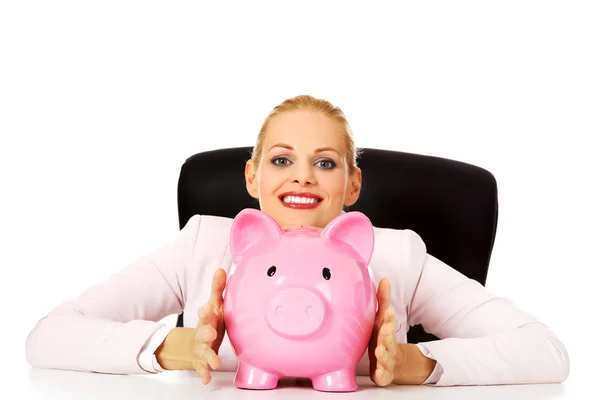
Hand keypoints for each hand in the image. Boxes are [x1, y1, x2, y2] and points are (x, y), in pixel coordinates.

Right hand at [192, 268, 226, 383]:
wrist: (193, 344)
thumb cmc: (209, 322)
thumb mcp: (214, 306)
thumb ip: (217, 290)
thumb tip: (222, 269)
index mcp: (207, 319)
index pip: (206, 313)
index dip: (207, 311)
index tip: (209, 307)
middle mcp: (202, 333)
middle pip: (203, 332)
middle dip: (206, 333)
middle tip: (211, 334)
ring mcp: (201, 348)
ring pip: (204, 351)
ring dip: (209, 356)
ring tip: (214, 362)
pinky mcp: (201, 361)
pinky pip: (202, 368)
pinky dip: (204, 374)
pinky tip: (206, 380)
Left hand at [368, 277, 405, 385]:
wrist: (396, 362)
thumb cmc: (384, 337)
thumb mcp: (383, 319)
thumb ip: (383, 300)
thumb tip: (384, 279)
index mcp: (384, 330)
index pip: (387, 322)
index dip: (388, 317)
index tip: (388, 311)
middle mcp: (387, 344)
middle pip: (388, 339)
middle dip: (387, 334)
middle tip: (386, 329)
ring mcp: (386, 359)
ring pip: (386, 357)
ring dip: (383, 354)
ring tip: (380, 351)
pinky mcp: (383, 373)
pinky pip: (382, 375)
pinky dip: (381, 374)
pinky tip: (378, 373)